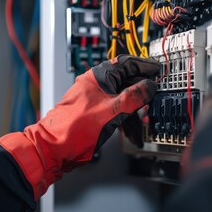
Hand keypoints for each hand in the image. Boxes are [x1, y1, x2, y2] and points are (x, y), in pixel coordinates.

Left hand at [0, 55, 159, 199]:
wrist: (55, 148)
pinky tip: (133, 132)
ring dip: (135, 110)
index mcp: (98, 77)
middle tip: (154, 99)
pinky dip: (126, 120)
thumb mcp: (111, 110)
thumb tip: (149, 86)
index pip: (126, 63)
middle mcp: (97, 86)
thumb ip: (133, 97)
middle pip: (126, 82)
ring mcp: (96, 100)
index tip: (157, 70)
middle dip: (142, 93)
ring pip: (122, 99)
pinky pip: (116, 112)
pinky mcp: (95, 114)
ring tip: (144, 121)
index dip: (144, 66)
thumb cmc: (74, 127)